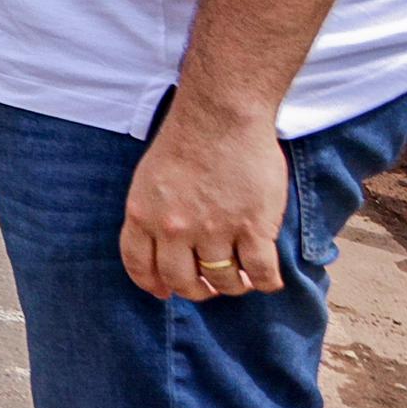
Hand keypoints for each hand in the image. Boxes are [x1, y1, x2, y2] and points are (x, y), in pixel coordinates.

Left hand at [121, 102, 287, 300]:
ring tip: (241, 277)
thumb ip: (152, 213)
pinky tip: (267, 278)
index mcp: (143, 215)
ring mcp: (214, 230)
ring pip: (224, 281)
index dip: (152, 285)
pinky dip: (265, 282)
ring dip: (233, 285)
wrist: (221, 116)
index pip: (140, 266)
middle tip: (209, 284)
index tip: (163, 291)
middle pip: (182, 282)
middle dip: (196, 290)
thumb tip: (162, 246)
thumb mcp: (148, 179)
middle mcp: (174, 229)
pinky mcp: (252, 227)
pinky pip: (261, 272)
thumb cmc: (186, 141)